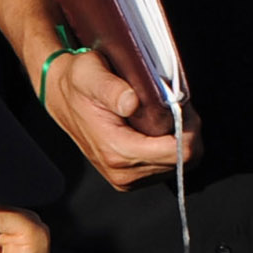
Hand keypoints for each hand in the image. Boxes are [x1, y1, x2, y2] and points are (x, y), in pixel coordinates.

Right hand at [41, 43, 196, 190]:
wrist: (63, 95)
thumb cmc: (78, 82)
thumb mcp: (90, 74)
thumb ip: (111, 89)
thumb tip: (131, 103)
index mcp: (116, 151)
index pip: (176, 153)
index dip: (189, 127)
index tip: (183, 104)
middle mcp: (123, 173)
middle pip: (184, 160)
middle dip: (188, 131)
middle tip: (178, 104)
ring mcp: (127, 179)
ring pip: (180, 165)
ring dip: (182, 138)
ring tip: (168, 112)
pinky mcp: (131, 177)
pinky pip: (169, 166)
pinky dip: (173, 145)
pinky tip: (161, 125)